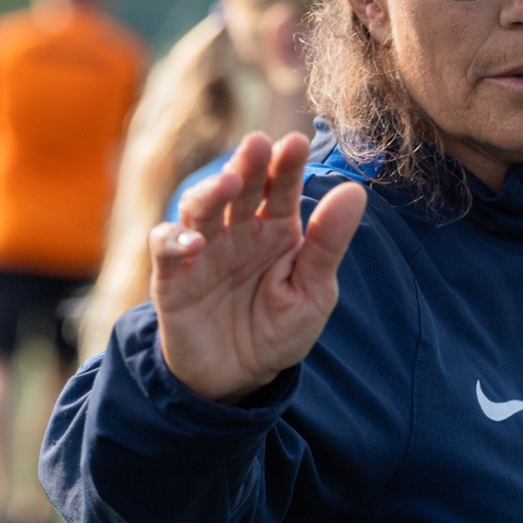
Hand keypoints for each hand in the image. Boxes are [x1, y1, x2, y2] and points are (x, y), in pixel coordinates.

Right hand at [151, 131, 366, 402]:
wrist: (238, 379)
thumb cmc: (279, 330)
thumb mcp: (313, 291)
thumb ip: (328, 243)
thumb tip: (356, 190)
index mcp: (276, 229)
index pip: (282, 188)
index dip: (287, 165)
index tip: (296, 142)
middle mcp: (238, 231)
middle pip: (240, 187)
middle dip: (248, 164)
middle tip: (258, 145)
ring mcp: (202, 250)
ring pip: (199, 207)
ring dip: (211, 191)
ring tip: (229, 183)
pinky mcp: (172, 277)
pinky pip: (166, 248)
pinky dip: (174, 239)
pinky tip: (194, 241)